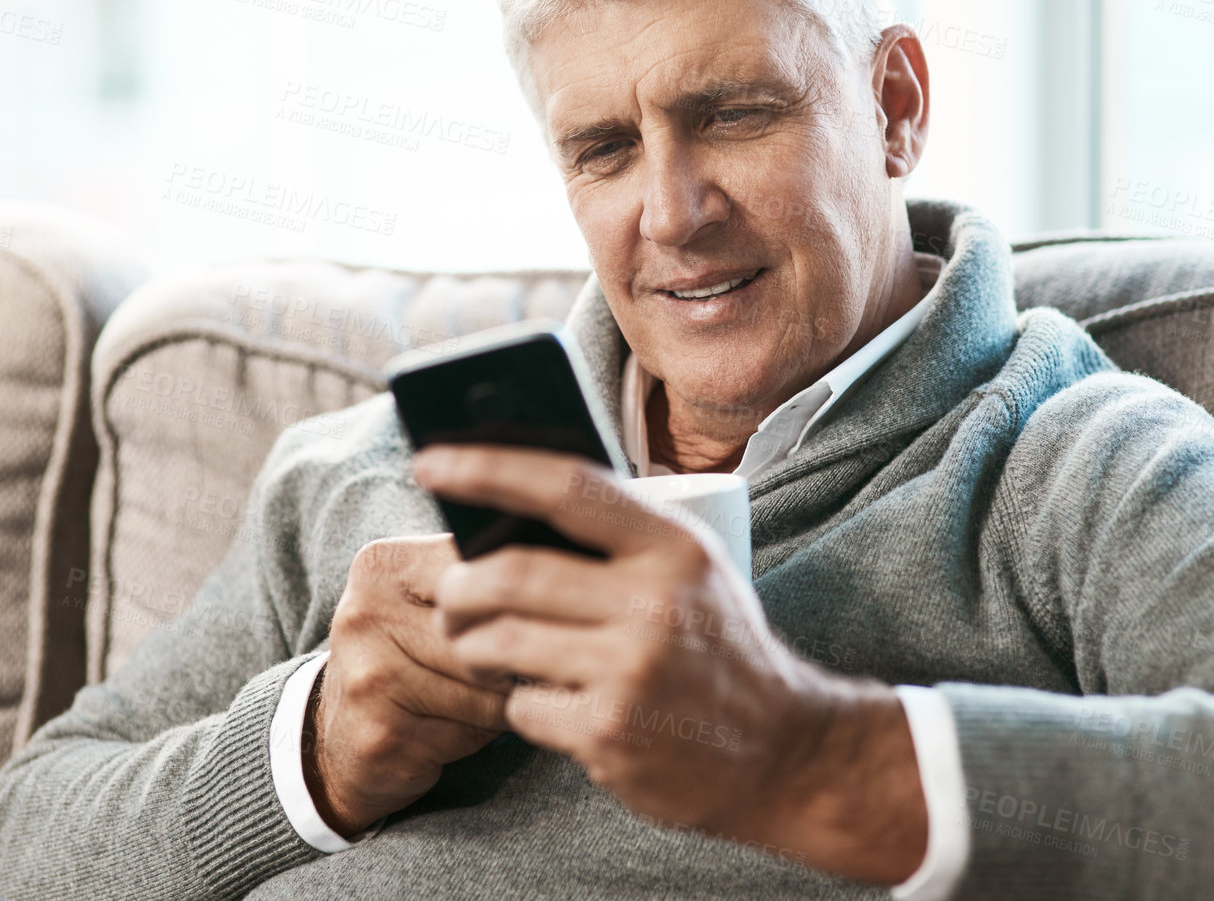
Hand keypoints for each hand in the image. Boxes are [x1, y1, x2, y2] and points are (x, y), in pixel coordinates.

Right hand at [303, 534, 510, 835]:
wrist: (335, 741)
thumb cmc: (408, 659)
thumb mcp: (428, 601)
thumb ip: (479, 576)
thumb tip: (565, 567)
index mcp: (384, 564)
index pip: (487, 574)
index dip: (516, 606)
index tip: (525, 620)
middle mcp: (366, 612)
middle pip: (491, 635)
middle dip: (511, 661)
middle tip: (499, 672)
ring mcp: (368, 675)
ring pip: (487, 688)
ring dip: (498, 704)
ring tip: (471, 702)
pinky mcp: (380, 733)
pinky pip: (469, 732)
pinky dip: (476, 737)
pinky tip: (448, 731)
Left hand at [413, 446, 927, 883]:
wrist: (783, 752)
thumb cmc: (719, 648)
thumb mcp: (692, 570)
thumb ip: (621, 535)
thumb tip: (509, 504)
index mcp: (673, 546)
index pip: (565, 486)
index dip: (488, 468)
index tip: (431, 461)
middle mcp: (655, 602)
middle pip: (512, 574)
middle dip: (461, 585)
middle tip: (452, 594)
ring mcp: (631, 671)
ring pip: (501, 641)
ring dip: (474, 644)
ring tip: (482, 645)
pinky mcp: (610, 732)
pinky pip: (522, 705)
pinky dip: (518, 702)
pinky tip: (546, 700)